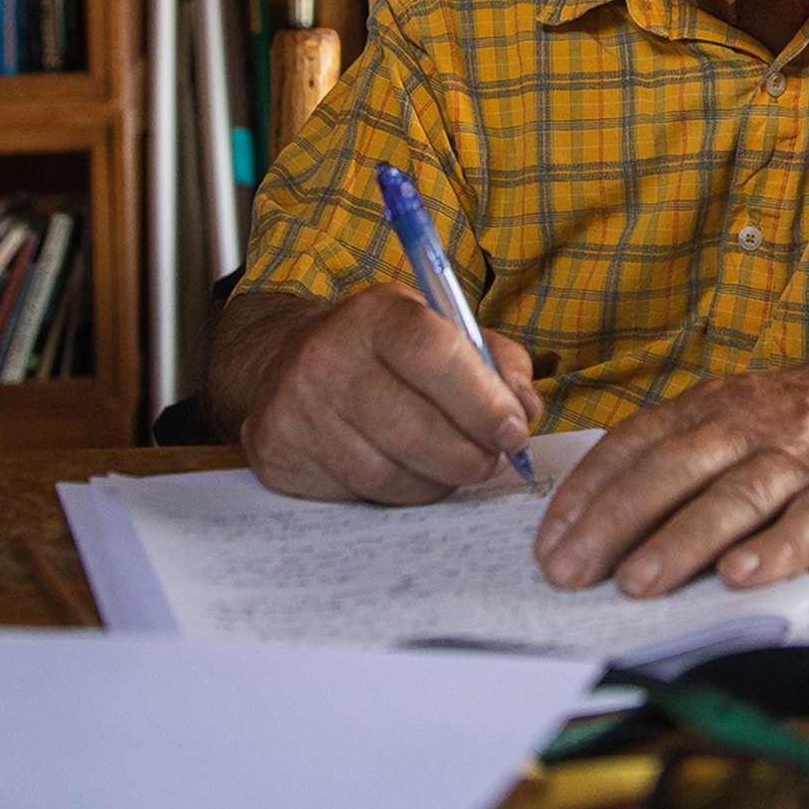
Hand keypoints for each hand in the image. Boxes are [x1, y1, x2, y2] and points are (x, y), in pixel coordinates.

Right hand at [240, 284, 543, 505]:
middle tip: (492, 460)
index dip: (483, 402)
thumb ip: (496, 361)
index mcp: (376, 314)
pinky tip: (408, 473)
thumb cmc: (381, 350)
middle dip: (468, 455)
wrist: (283, 363)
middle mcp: (328, 357)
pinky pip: (359, 494)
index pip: (436, 356)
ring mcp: (299, 410)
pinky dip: (399, 494)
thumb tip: (526, 409)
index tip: (515, 431)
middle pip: (413, 428)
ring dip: (437, 480)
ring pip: (389, 473)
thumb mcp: (439, 329)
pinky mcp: (281, 455)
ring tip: (454, 467)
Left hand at [533, 347, 808, 597]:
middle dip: (613, 523)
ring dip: (681, 541)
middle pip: (671, 471)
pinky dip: (776, 550)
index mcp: (711, 407)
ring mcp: (802, 459)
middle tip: (568, 573)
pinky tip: (741, 577)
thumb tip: (599, 510)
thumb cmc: (808, 414)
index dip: (586, 493)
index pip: (633, 445)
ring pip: (733, 498)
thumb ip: (679, 450)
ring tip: (637, 583)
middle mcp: (749, 426)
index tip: (546, 542)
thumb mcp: (737, 410)